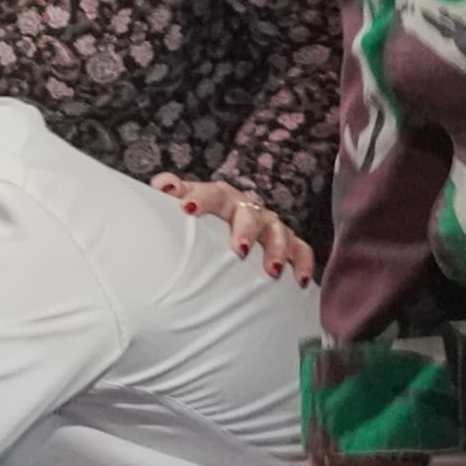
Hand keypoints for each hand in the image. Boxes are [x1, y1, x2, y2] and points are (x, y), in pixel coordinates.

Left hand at [154, 174, 310, 284]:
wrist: (224, 230)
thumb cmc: (201, 219)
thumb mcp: (186, 204)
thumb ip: (172, 190)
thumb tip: (163, 185)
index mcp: (220, 197)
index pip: (212, 193)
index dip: (201, 198)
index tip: (187, 208)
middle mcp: (247, 208)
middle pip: (250, 213)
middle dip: (246, 230)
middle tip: (240, 249)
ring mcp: (269, 225)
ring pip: (278, 231)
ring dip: (276, 249)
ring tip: (271, 270)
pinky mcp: (287, 243)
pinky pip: (300, 250)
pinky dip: (302, 263)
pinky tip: (300, 280)